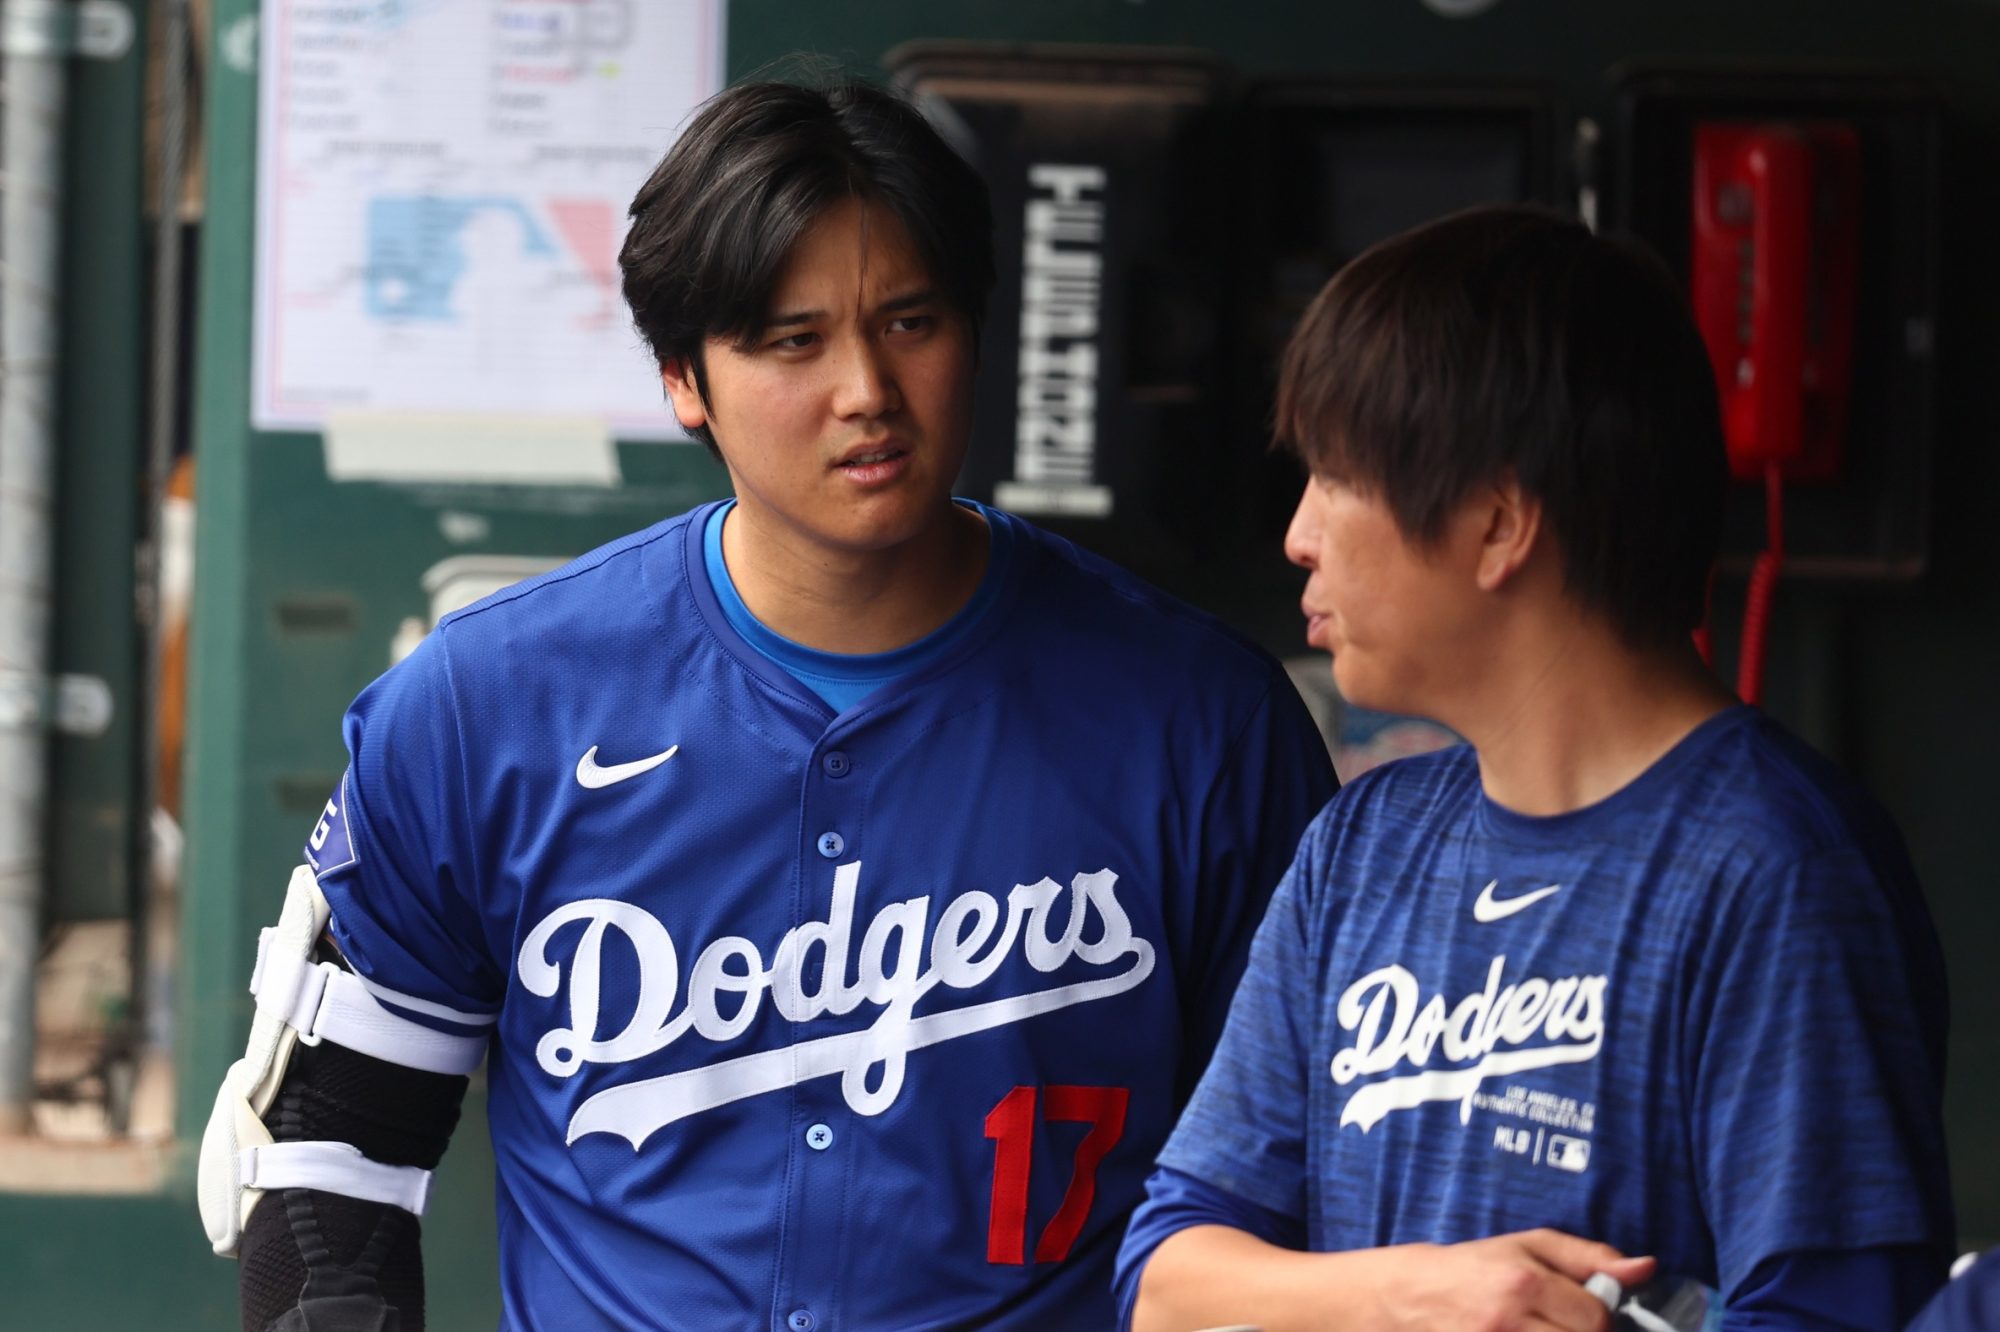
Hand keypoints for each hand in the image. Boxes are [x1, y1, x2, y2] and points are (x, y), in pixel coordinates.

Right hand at [1358, 1229, 1655, 1331]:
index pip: (1597, 1317)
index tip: (1586, 1316)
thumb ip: (1589, 1256)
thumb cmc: (1475, 1268)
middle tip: (1565, 1325)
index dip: (1601, 1320)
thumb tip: (1646, 1267)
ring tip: (1547, 1331)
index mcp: (1523, 1282)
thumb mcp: (1527, 1247)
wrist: (1409, 1297)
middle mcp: (1508, 1320)